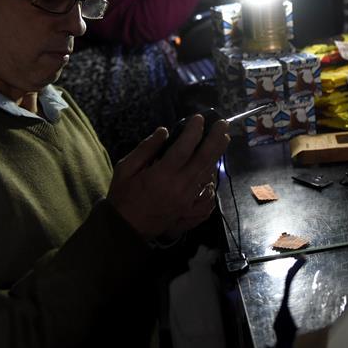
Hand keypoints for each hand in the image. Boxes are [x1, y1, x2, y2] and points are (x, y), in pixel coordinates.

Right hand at [108, 115, 229, 239]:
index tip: (198, 118)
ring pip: (207, 174)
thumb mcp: (125, 168)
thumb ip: (146, 148)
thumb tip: (164, 131)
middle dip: (216, 139)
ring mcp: (187, 200)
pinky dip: (211, 179)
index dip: (193, 131)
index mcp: (162, 175)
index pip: (184, 148)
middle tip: (224, 124)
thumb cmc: (123, 196)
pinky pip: (207, 193)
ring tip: (223, 139)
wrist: (126, 228)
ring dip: (217, 155)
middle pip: (204, 159)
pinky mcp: (189, 210)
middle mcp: (180, 186)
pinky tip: (212, 169)